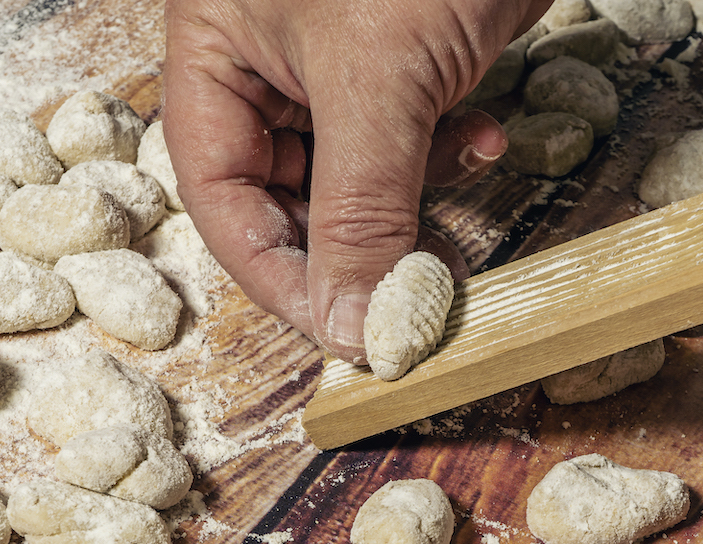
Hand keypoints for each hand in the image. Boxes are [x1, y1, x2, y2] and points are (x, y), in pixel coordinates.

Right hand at [162, 0, 549, 360]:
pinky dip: (447, 159)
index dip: (277, 272)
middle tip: (408, 295)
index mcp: (217, 54)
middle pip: (286, 196)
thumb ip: (360, 208)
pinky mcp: (407, 58)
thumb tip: (352, 324)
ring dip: (409, 209)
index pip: (223, 197)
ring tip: (453, 220)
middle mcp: (268, 63)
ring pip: (355, 177)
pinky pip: (410, 140)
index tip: (340, 331)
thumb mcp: (378, 78)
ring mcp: (341, 62)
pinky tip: (485, 144)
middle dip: (351, 248)